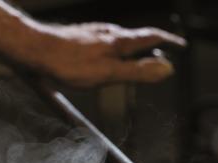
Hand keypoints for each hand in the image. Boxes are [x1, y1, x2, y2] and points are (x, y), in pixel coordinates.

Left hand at [33, 22, 186, 86]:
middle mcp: (108, 33)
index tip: (181, 46)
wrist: (36, 49)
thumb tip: (167, 68)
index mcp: (119, 41)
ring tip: (134, 60)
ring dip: (130, 49)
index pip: (152, 37)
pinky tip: (103, 59)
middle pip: (136, 38)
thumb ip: (137, 72)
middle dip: (150, 47)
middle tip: (160, 55)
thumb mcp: (108, 74)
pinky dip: (113, 51)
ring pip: (118, 40)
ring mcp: (93, 33)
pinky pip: (103, 43)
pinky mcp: (80, 37)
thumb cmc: (70, 64)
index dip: (169, 41)